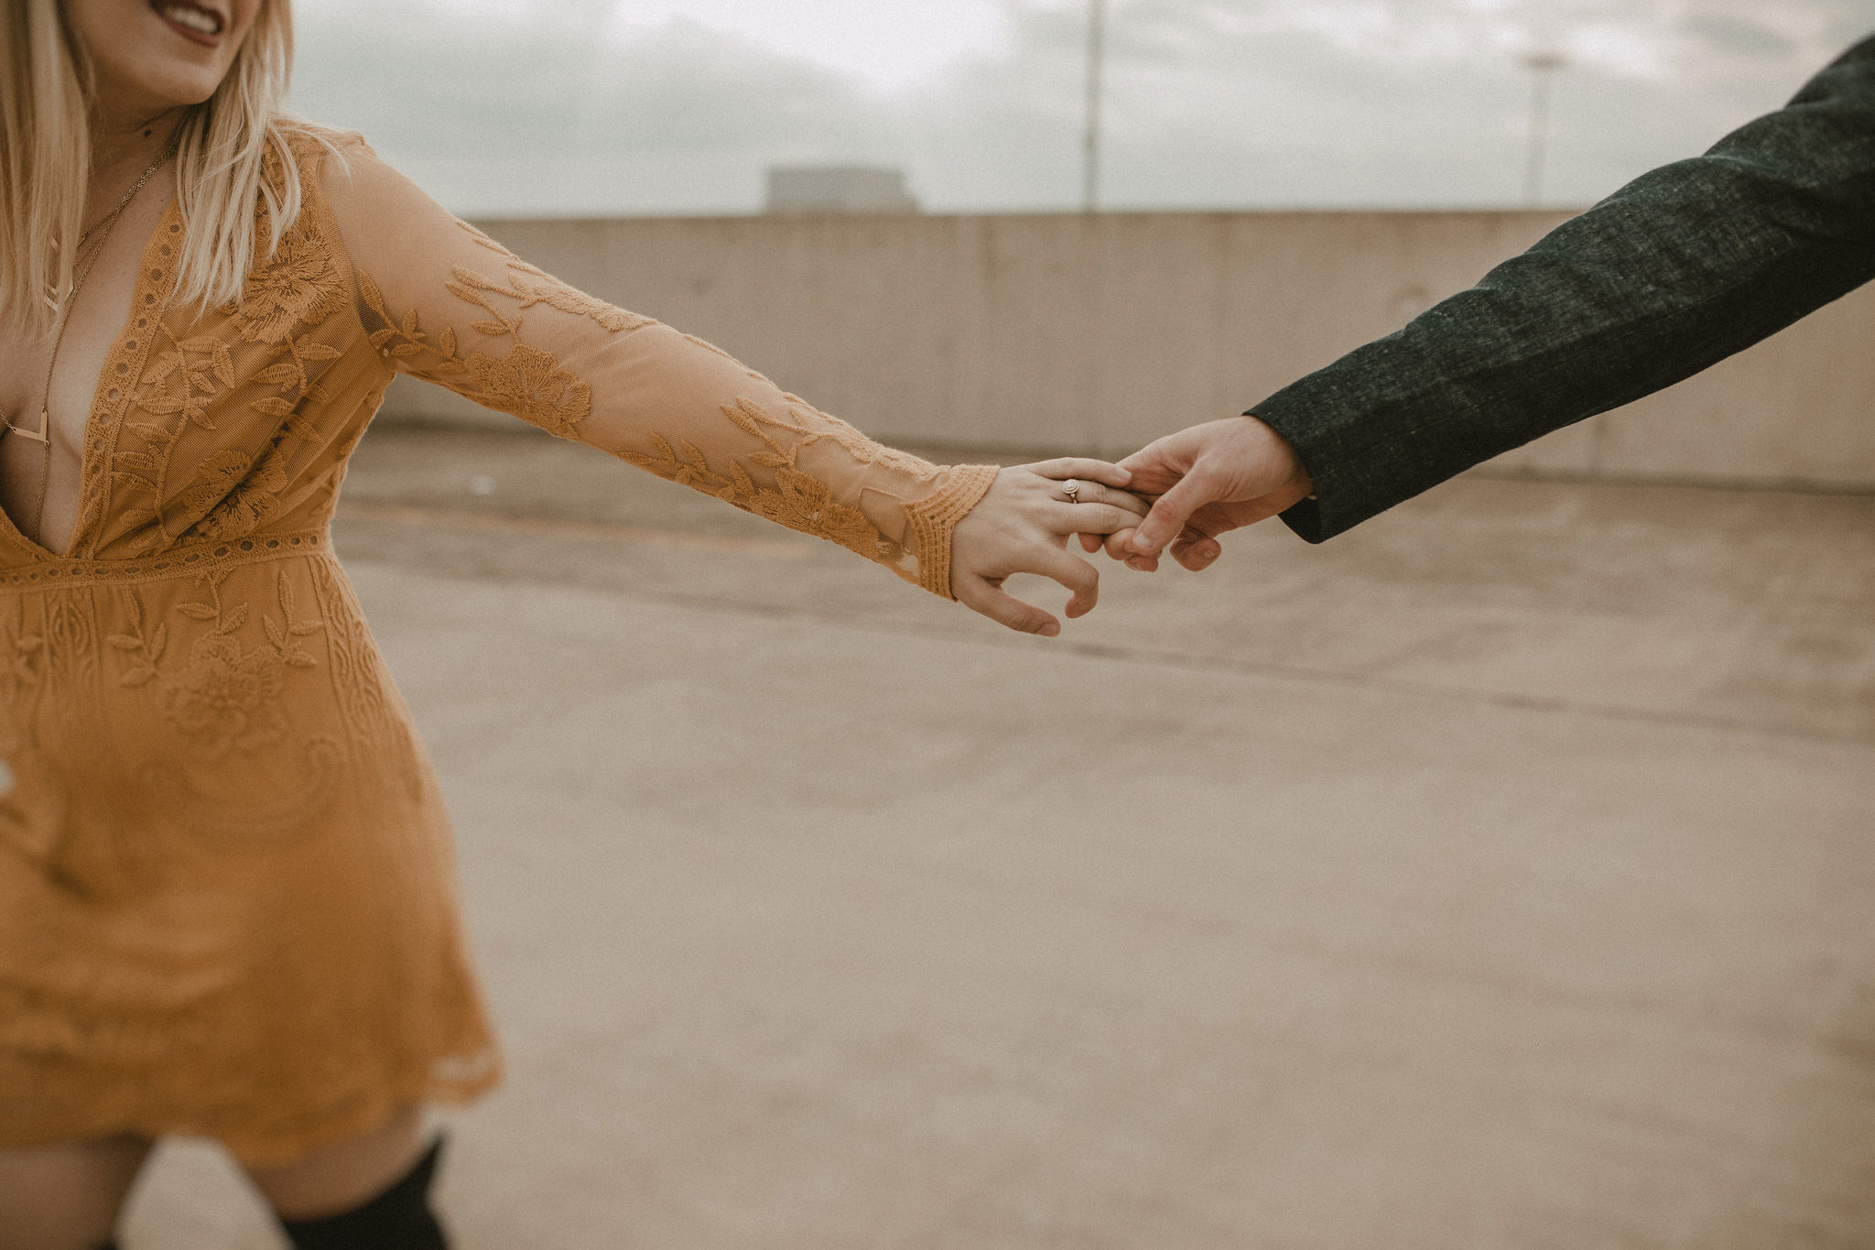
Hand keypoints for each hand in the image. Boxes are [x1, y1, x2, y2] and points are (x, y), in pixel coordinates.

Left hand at [951, 458, 1148, 634]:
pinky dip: (1104, 470)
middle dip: (1133, 539)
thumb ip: (1017, 617)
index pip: (1083, 576)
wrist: (928, 509)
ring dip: (1128, 507)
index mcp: (1029, 549)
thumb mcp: (976, 595)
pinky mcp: (1034, 472)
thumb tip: (1056, 628)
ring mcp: (1039, 490)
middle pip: (1107, 523)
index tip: (1073, 608)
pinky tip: (1126, 480)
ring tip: (1143, 523)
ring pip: (1098, 493)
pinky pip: (1075, 465)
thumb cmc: (953, 556)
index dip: (1089, 599)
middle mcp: (1040, 516)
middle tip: (1139, 553)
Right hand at [1090, 416, 1311, 571]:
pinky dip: (1192, 557)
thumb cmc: (1251, 450)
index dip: (1095, 513)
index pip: (1110, 489)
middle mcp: (1163, 485)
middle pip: (1124, 520)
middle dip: (1125, 542)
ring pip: (1151, 540)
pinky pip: (1184, 550)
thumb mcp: (1210, 475)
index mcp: (1155, 462)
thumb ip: (1173, 510)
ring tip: (1161, 562)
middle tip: (1141, 556)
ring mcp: (1185, 507)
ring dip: (1152, 555)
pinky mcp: (1207, 524)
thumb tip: (1139, 545)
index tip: (1091, 542)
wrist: (1302, 457)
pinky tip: (1213, 550)